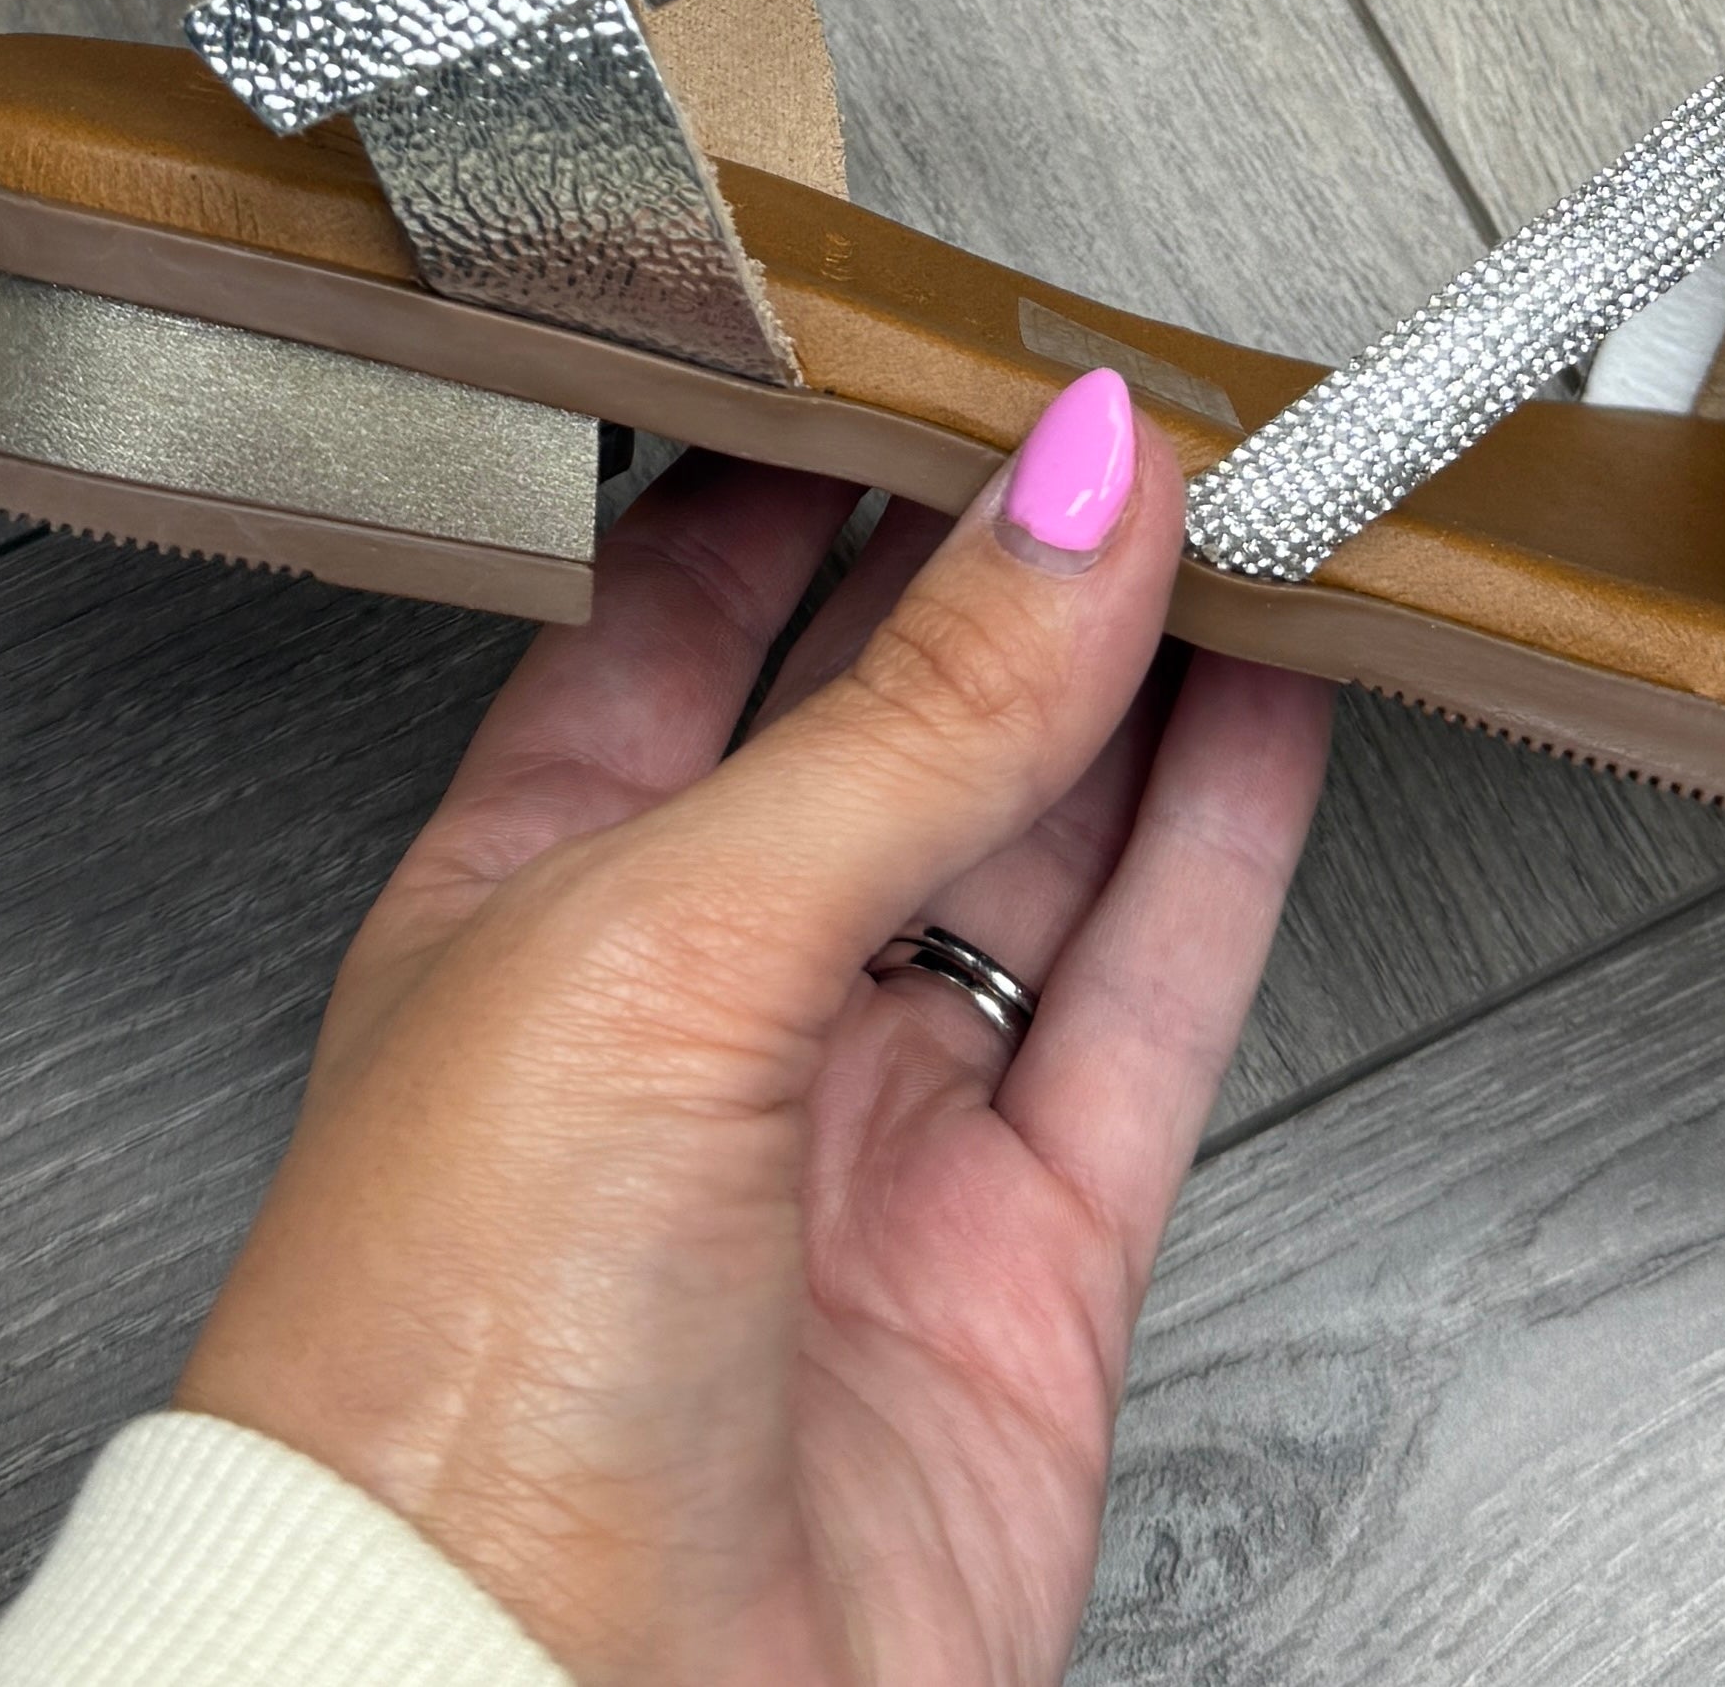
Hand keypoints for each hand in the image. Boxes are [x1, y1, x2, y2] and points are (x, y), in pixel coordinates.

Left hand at [175, 374, 1333, 1684]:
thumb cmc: (444, 1384)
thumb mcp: (661, 944)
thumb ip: (898, 715)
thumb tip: (1066, 496)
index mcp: (531, 892)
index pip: (687, 611)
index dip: (818, 469)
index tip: (942, 340)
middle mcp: (701, 1002)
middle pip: (891, 713)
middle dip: (1011, 555)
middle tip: (1137, 403)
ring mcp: (866, 1132)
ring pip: (1041, 839)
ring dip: (1147, 672)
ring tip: (1248, 501)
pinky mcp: (1017, 1267)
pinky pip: (1144, 1001)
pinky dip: (1227, 843)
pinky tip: (1280, 706)